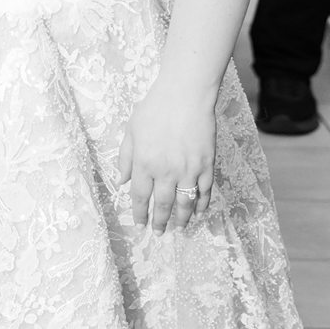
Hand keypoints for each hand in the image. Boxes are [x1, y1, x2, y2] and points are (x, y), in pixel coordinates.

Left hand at [118, 80, 215, 233]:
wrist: (185, 94)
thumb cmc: (155, 108)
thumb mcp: (131, 131)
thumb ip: (126, 158)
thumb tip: (122, 182)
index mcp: (145, 163)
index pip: (141, 197)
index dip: (140, 214)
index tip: (140, 226)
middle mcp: (166, 171)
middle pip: (163, 204)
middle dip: (160, 222)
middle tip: (159, 234)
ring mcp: (189, 169)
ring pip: (186, 203)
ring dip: (182, 219)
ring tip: (179, 229)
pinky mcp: (207, 164)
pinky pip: (205, 191)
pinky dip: (202, 204)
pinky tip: (198, 212)